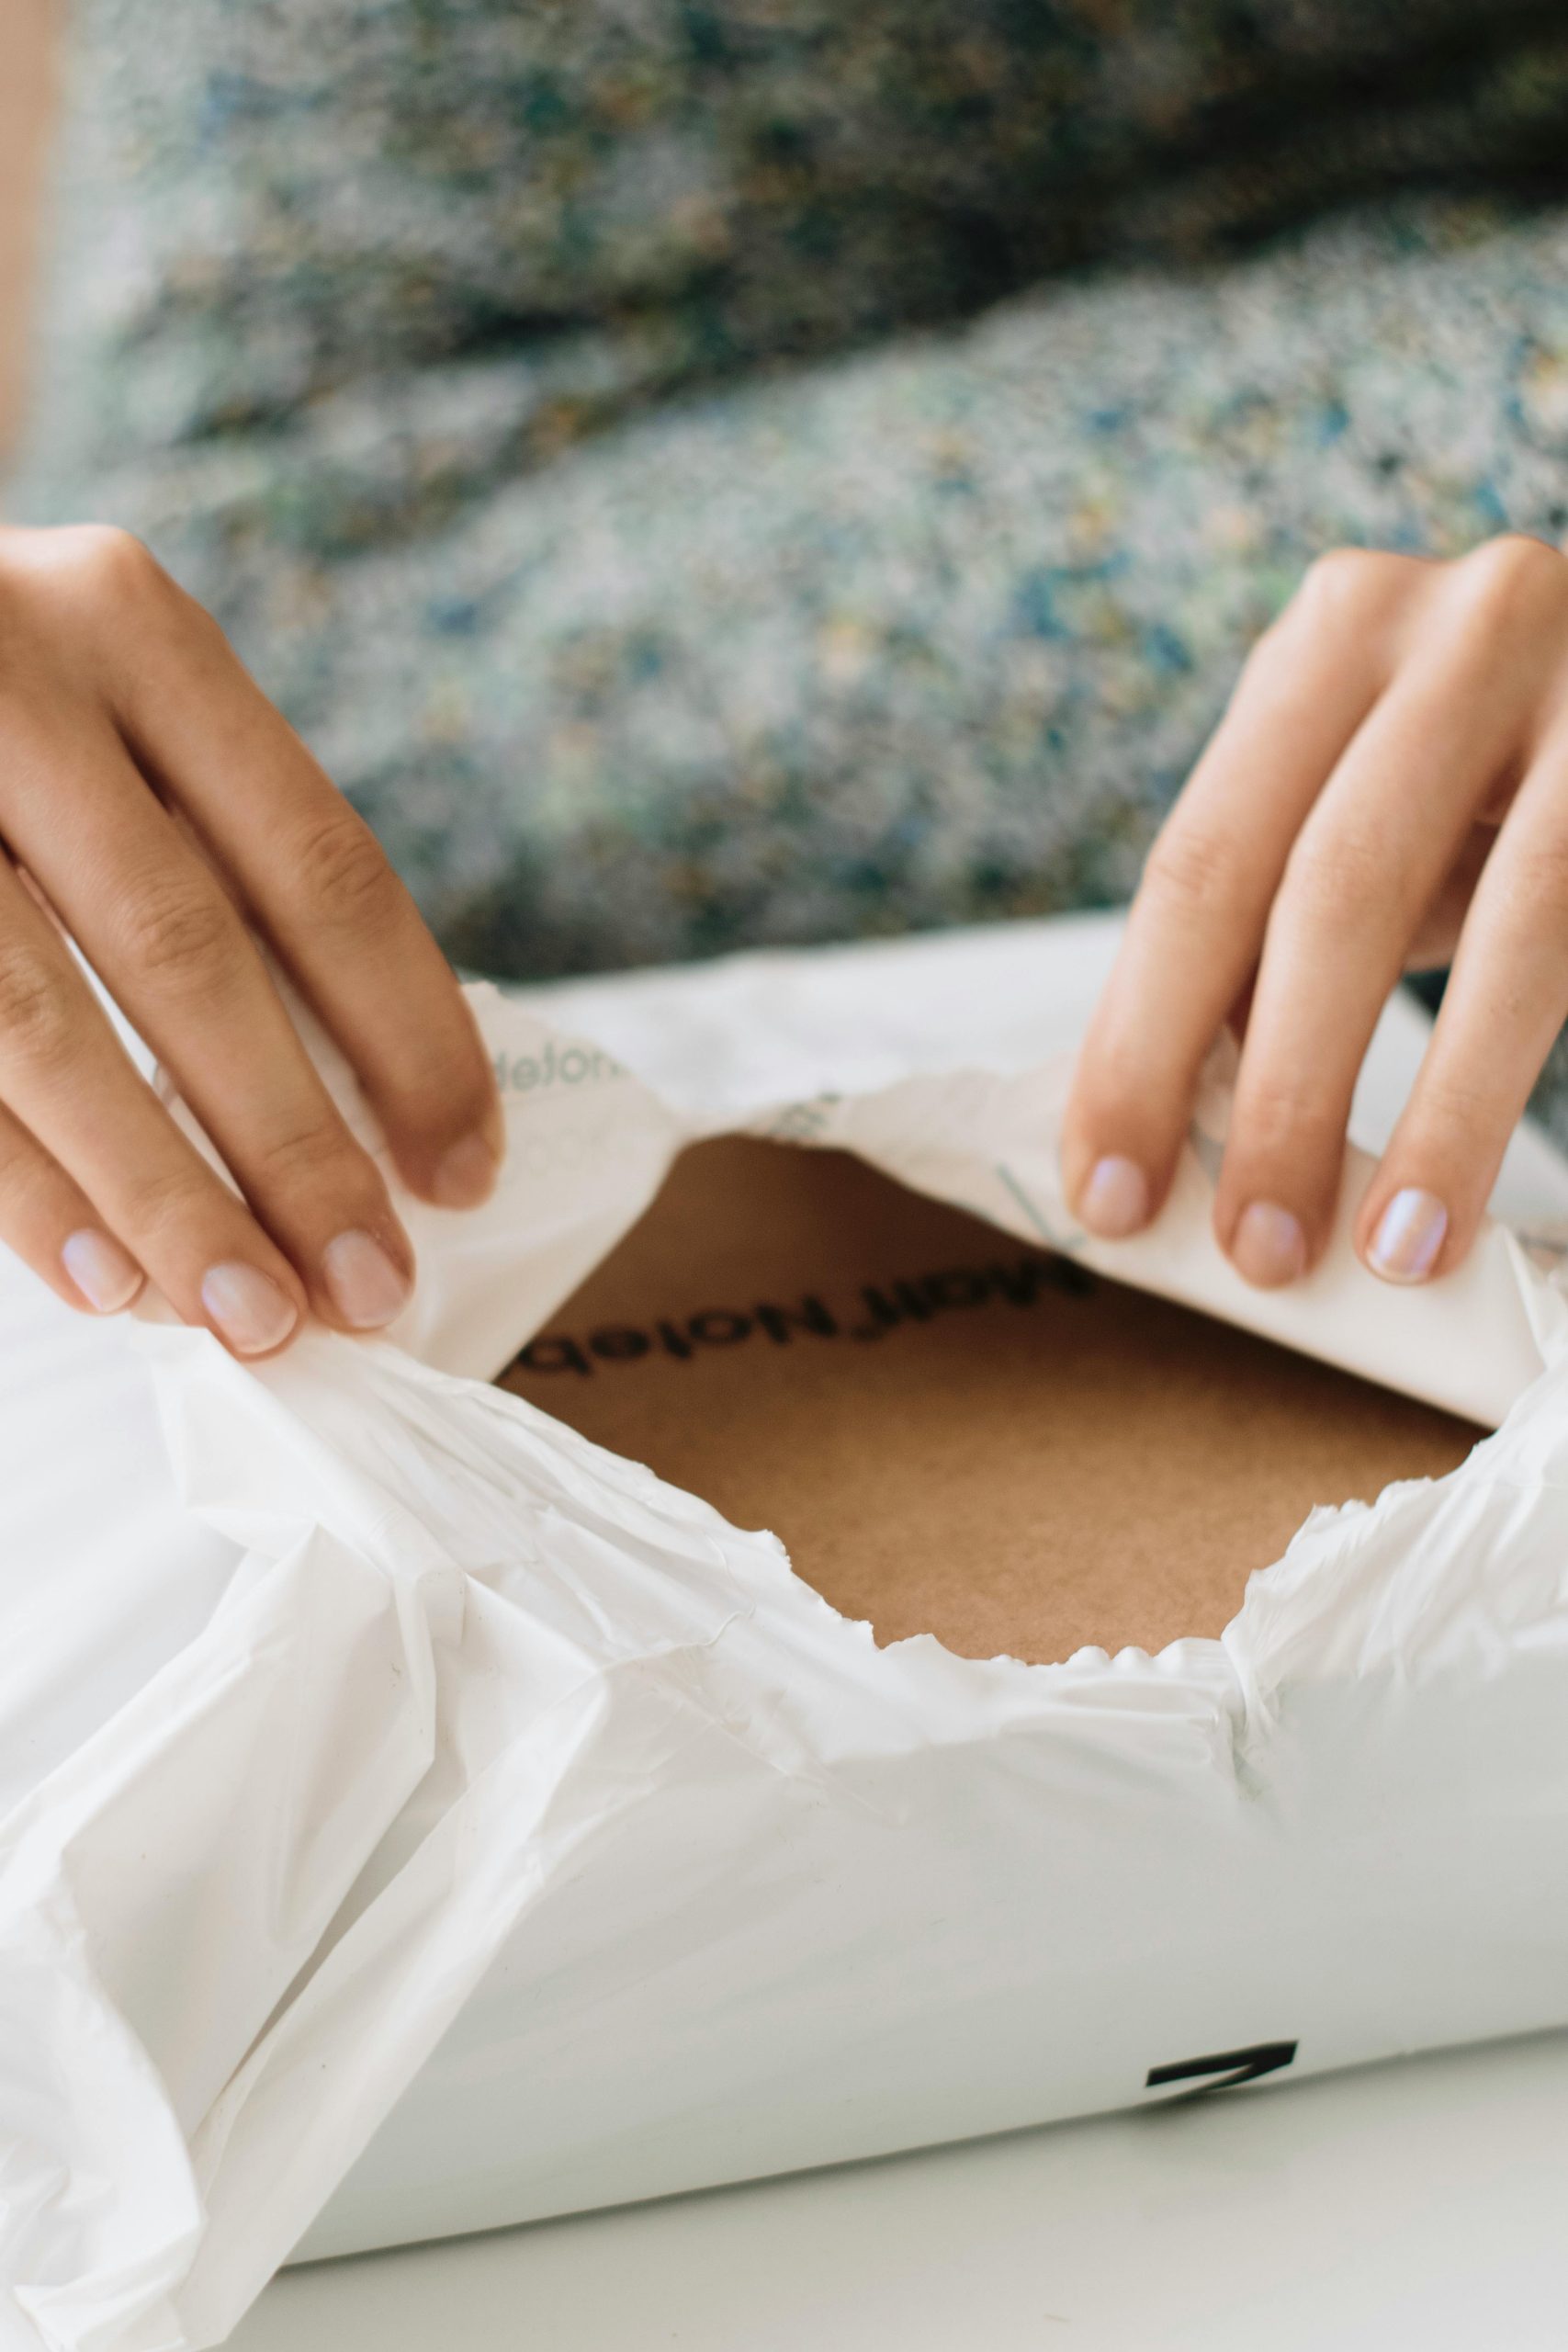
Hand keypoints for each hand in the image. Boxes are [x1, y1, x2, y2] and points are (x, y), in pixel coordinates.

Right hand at [0, 525, 501, 1353]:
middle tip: (366, 1290)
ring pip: (46, 1023)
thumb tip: (352, 1110)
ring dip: (162, 1194)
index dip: (410, 1035)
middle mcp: (15, 682)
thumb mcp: (95, 713)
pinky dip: (25, 1186)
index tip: (464, 1173)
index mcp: (138, 634)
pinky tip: (103, 1277)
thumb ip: (202, 857)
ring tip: (246, 1317)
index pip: (319, 867)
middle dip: (293, 1146)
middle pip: (191, 955)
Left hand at [1064, 533, 1567, 1287]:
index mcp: (1330, 643)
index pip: (1200, 869)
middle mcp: (1456, 628)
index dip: (1143, 1046)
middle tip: (1258, 1253)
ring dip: (1441, 1114)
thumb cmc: (1502, 775)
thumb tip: (1178, 1120)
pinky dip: (1528, 1082)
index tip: (1111, 1197)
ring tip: (1393, 1252)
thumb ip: (1272, 936)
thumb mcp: (1371, 816)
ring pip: (1515, 923)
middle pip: (1330, 891)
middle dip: (1283, 1097)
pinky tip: (1489, 1186)